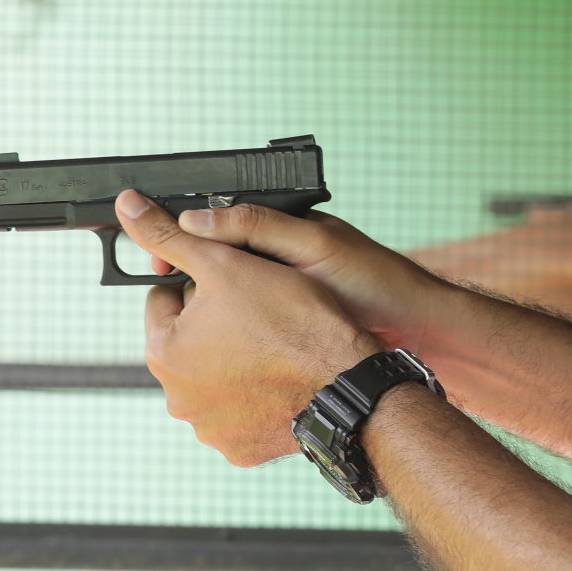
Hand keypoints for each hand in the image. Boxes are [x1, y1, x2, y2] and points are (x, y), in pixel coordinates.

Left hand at [117, 191, 383, 466]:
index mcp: (164, 352)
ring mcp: (210, 430)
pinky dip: (258, 399)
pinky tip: (282, 382)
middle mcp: (177, 399)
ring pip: (217, 380)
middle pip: (191, 343)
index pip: (166, 300)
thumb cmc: (294, 324)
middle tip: (262, 314)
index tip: (238, 286)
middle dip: (217, 327)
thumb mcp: (227, 265)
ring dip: (236, 363)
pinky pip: (243, 415)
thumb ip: (170, 236)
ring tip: (276, 348)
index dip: (203, 284)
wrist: (348, 383)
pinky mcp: (242, 450)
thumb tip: (129, 206)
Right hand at [171, 202, 455, 353]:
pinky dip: (228, 339)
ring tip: (185, 328)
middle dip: (187, 283)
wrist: (417, 330)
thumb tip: (194, 218)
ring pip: (225, 305)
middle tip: (164, 300)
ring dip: (204, 316)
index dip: (181, 242)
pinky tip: (219, 352)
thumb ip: (258, 227)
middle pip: (213, 270)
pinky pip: (244, 332)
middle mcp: (274, 264)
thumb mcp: (314, 245)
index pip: (214, 229)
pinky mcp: (286, 332)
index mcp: (280, 232)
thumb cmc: (375, 281)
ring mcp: (279, 301)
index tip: (154, 260)